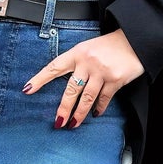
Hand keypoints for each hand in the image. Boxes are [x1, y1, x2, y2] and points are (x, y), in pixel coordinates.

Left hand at [22, 28, 143, 127]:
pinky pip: (104, 98)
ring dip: (79, 114)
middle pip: (71, 90)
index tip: (27, 90)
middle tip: (58, 122)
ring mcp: (101, 72)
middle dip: (63, 108)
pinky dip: (99, 108)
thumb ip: (78, 63)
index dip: (40, 79)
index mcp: (77, 52)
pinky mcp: (115, 80)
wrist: (135, 39)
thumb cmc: (110, 45)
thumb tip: (67, 84)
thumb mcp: (89, 48)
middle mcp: (88, 62)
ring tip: (73, 124)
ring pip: (86, 98)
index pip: (54, 67)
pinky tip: (95, 113)